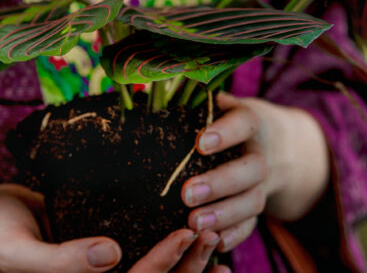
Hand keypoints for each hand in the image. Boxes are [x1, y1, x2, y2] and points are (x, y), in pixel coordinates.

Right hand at [0, 184, 229, 272]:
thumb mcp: (15, 254)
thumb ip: (58, 264)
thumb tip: (110, 255)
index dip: (162, 264)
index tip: (187, 233)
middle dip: (187, 265)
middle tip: (211, 234)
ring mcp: (103, 267)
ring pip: (152, 269)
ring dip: (186, 258)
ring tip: (213, 236)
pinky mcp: (104, 246)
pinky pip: (142, 248)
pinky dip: (168, 245)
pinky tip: (189, 231)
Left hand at [182, 93, 328, 251]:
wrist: (281, 143)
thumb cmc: (238, 121)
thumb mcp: (227, 104)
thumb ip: (202, 102)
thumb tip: (155, 93)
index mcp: (253, 122)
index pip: (244, 123)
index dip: (226, 133)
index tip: (201, 144)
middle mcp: (262, 153)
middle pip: (251, 169)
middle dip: (221, 183)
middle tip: (187, 195)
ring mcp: (265, 182)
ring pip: (253, 200)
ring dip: (225, 214)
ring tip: (194, 224)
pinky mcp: (261, 203)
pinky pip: (254, 222)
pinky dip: (236, 234)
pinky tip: (215, 242)